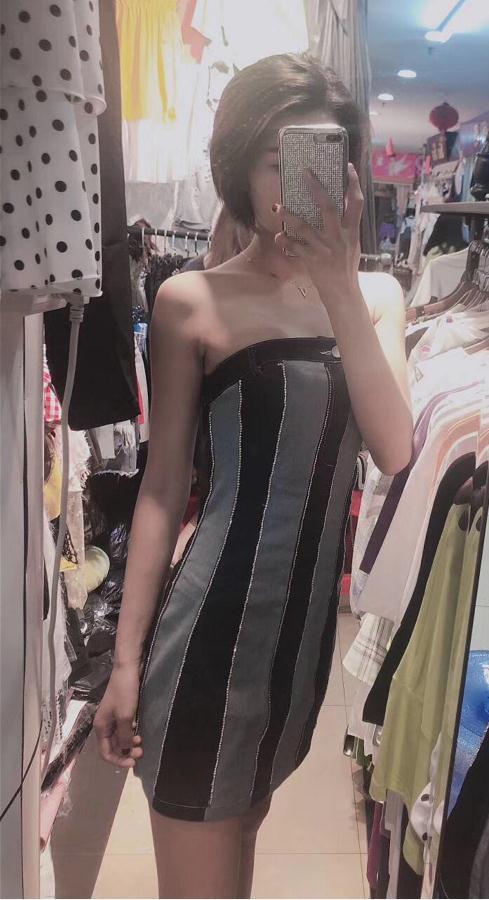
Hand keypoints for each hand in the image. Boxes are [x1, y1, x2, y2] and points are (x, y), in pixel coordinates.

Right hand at [94, 662, 143, 767]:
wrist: (128, 669)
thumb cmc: (124, 692)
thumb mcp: (125, 716)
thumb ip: (124, 736)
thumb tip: (125, 750)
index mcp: (100, 727)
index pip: (105, 752)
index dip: (118, 760)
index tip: (132, 762)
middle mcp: (104, 724)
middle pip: (112, 746)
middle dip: (125, 752)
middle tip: (140, 752)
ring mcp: (112, 718)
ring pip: (119, 738)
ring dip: (129, 743)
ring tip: (141, 742)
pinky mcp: (121, 711)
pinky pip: (124, 729)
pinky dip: (131, 734)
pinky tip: (139, 733)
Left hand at [273, 163, 363, 304]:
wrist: (343, 293)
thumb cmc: (346, 266)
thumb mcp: (352, 244)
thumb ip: (346, 226)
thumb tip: (338, 204)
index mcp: (352, 232)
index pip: (357, 203)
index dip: (354, 184)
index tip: (348, 167)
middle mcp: (339, 238)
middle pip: (328, 208)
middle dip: (316, 189)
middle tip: (305, 173)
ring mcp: (324, 249)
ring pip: (305, 227)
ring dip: (289, 216)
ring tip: (277, 207)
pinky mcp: (312, 261)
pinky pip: (295, 247)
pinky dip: (285, 241)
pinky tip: (278, 236)